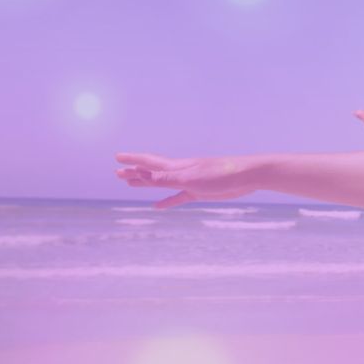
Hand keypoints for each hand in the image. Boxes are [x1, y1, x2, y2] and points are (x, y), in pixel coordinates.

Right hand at [114, 153, 255, 209]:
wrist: (246, 176)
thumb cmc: (220, 174)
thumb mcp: (189, 178)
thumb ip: (166, 178)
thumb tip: (141, 174)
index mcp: (176, 166)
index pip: (149, 162)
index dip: (133, 160)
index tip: (117, 157)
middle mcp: (180, 172)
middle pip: (152, 172)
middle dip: (134, 172)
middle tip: (117, 172)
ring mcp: (189, 182)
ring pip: (162, 184)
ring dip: (146, 184)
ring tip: (130, 184)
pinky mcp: (199, 192)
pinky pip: (178, 197)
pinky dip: (166, 201)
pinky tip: (157, 206)